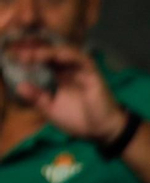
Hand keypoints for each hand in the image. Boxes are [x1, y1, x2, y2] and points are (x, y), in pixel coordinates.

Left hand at [6, 42, 124, 141]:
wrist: (101, 130)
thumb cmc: (78, 121)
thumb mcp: (50, 110)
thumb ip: (36, 98)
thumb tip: (19, 86)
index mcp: (55, 75)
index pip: (38, 59)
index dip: (24, 55)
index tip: (7, 55)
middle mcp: (65, 68)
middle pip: (46, 50)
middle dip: (29, 48)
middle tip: (12, 49)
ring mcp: (78, 68)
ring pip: (59, 50)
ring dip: (42, 50)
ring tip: (27, 54)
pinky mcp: (90, 70)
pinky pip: (76, 56)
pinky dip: (62, 53)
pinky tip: (48, 55)